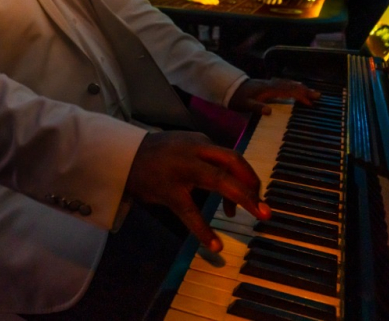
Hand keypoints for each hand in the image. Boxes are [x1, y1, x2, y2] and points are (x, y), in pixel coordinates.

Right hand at [124, 131, 270, 251]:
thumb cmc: (158, 155)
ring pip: (218, 180)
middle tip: (266, 211)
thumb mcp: (185, 147)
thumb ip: (207, 158)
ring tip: (254, 218)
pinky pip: (190, 212)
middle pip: (233, 163)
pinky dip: (204, 230)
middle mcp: (195, 151)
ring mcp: (182, 169)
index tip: (253, 198)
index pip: (234, 157)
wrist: (123, 156)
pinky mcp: (168, 189)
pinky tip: (215, 245)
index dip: (248, 178)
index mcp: (201, 142)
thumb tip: (234, 181)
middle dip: (253, 185)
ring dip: (240, 199)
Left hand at [228, 78, 319, 112]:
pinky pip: (285, 83)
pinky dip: (294, 85)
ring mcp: (270, 83)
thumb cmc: (238, 98)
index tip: (310, 104)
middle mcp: (272, 84)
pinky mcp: (269, 84)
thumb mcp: (244, 105)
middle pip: (291, 86)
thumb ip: (256, 108)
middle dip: (305, 91)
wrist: (230, 87)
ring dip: (301, 88)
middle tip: (319, 96)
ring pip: (289, 84)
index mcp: (268, 90)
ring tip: (313, 92)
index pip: (288, 92)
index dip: (300, 97)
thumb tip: (269, 111)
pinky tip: (298, 86)